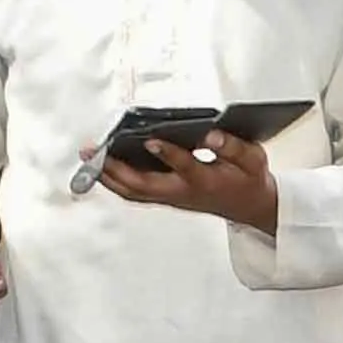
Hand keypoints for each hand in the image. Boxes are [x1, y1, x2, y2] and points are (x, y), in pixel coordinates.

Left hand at [90, 126, 285, 232]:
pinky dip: (115, 181)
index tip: (151, 138)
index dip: (168, 154)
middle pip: (144, 186)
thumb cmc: (249, 179)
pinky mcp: (167, 198)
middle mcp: (184, 193)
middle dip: (116, 169)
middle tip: (94, 151)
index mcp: (207, 182)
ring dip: (109, 176)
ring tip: (89, 156)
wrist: (250, 207)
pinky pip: (135, 192)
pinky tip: (102, 166)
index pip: (186, 167)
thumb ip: (233, 147)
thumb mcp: (253, 160)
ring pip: (134, 192)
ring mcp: (173, 198)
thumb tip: (211, 135)